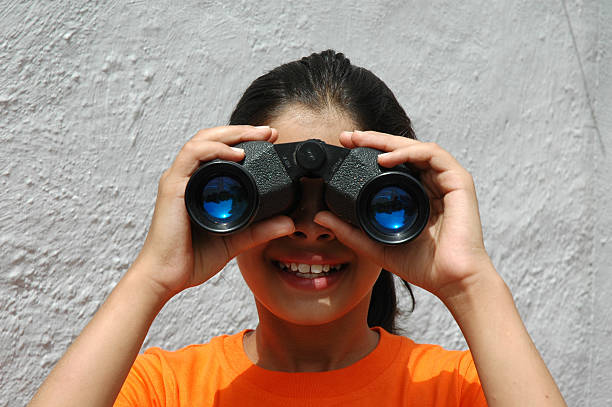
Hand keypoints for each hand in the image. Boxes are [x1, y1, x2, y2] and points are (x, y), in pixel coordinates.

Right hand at [133, 126, 294, 299]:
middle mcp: (188, 178)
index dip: (244, 140)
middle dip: (242, 131)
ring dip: (231, 134)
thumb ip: (260, 230)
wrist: (166, 277)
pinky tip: (237, 154)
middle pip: (213, 139)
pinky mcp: (173, 187)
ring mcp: (179, 180)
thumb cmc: (192, 258)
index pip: (221, 151)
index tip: (270, 139)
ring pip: (203, 140)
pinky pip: (193, 156)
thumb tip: (288, 223)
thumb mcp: (236, 239)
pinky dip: (215, 150)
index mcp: (199, 185)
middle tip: (269, 131)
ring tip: (257, 135)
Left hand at [314, 130, 493, 299]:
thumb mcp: (375, 245)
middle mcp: (430, 184)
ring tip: (362, 142)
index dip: (368, 150)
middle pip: (401, 151)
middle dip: (373, 139)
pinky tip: (386, 159)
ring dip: (388, 141)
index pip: (391, 164)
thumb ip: (349, 231)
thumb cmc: (422, 266)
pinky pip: (433, 155)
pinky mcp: (459, 181)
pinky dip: (409, 152)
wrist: (450, 281)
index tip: (344, 146)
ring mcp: (445, 181)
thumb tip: (319, 217)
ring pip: (416, 148)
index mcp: (415, 195)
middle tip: (348, 136)